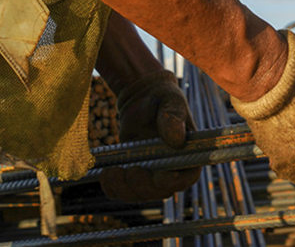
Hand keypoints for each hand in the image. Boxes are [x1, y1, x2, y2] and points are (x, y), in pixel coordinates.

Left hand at [98, 70, 200, 201]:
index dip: (173, 182)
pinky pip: (124, 191)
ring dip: (124, 189)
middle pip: (160, 191)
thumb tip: (177, 141)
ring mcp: (153, 176)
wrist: (143, 99)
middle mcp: (173, 170)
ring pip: (140, 195)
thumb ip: (174, 118)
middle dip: (143, 186)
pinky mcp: (135, 176)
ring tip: (110, 171)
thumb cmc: (163, 98)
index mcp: (190, 155)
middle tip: (130, 170)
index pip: (185, 178)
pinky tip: (105, 173)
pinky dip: (113, 187)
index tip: (160, 175)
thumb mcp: (170, 102)